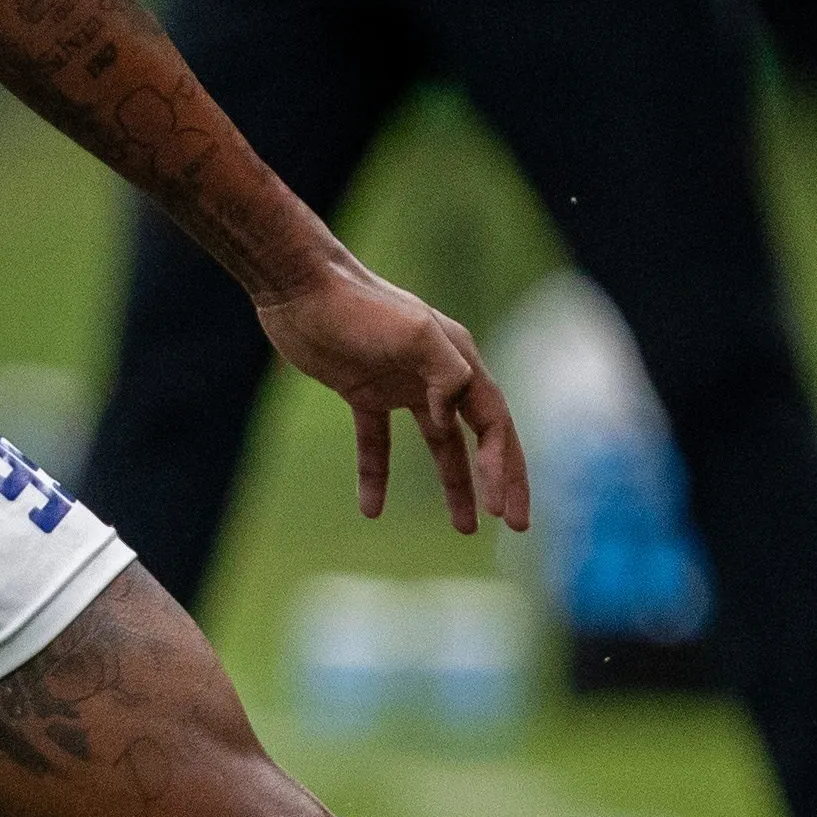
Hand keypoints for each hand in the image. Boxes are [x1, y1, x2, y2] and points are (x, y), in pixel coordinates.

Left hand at [254, 258, 529, 535]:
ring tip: (466, 528)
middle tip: (514, 524)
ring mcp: (400, 385)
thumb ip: (444, 372)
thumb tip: (452, 418)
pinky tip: (371, 509)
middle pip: (479, 437)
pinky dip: (376, 474)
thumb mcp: (411, 334)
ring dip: (454, 484)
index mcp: (459, 361)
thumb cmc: (358, 307)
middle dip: (499, 480)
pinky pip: (376, 442)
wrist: (301, 288)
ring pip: (438, 444)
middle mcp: (438, 374)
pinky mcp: (362, 392)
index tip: (501, 509)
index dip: (502, 467)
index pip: (495, 423)